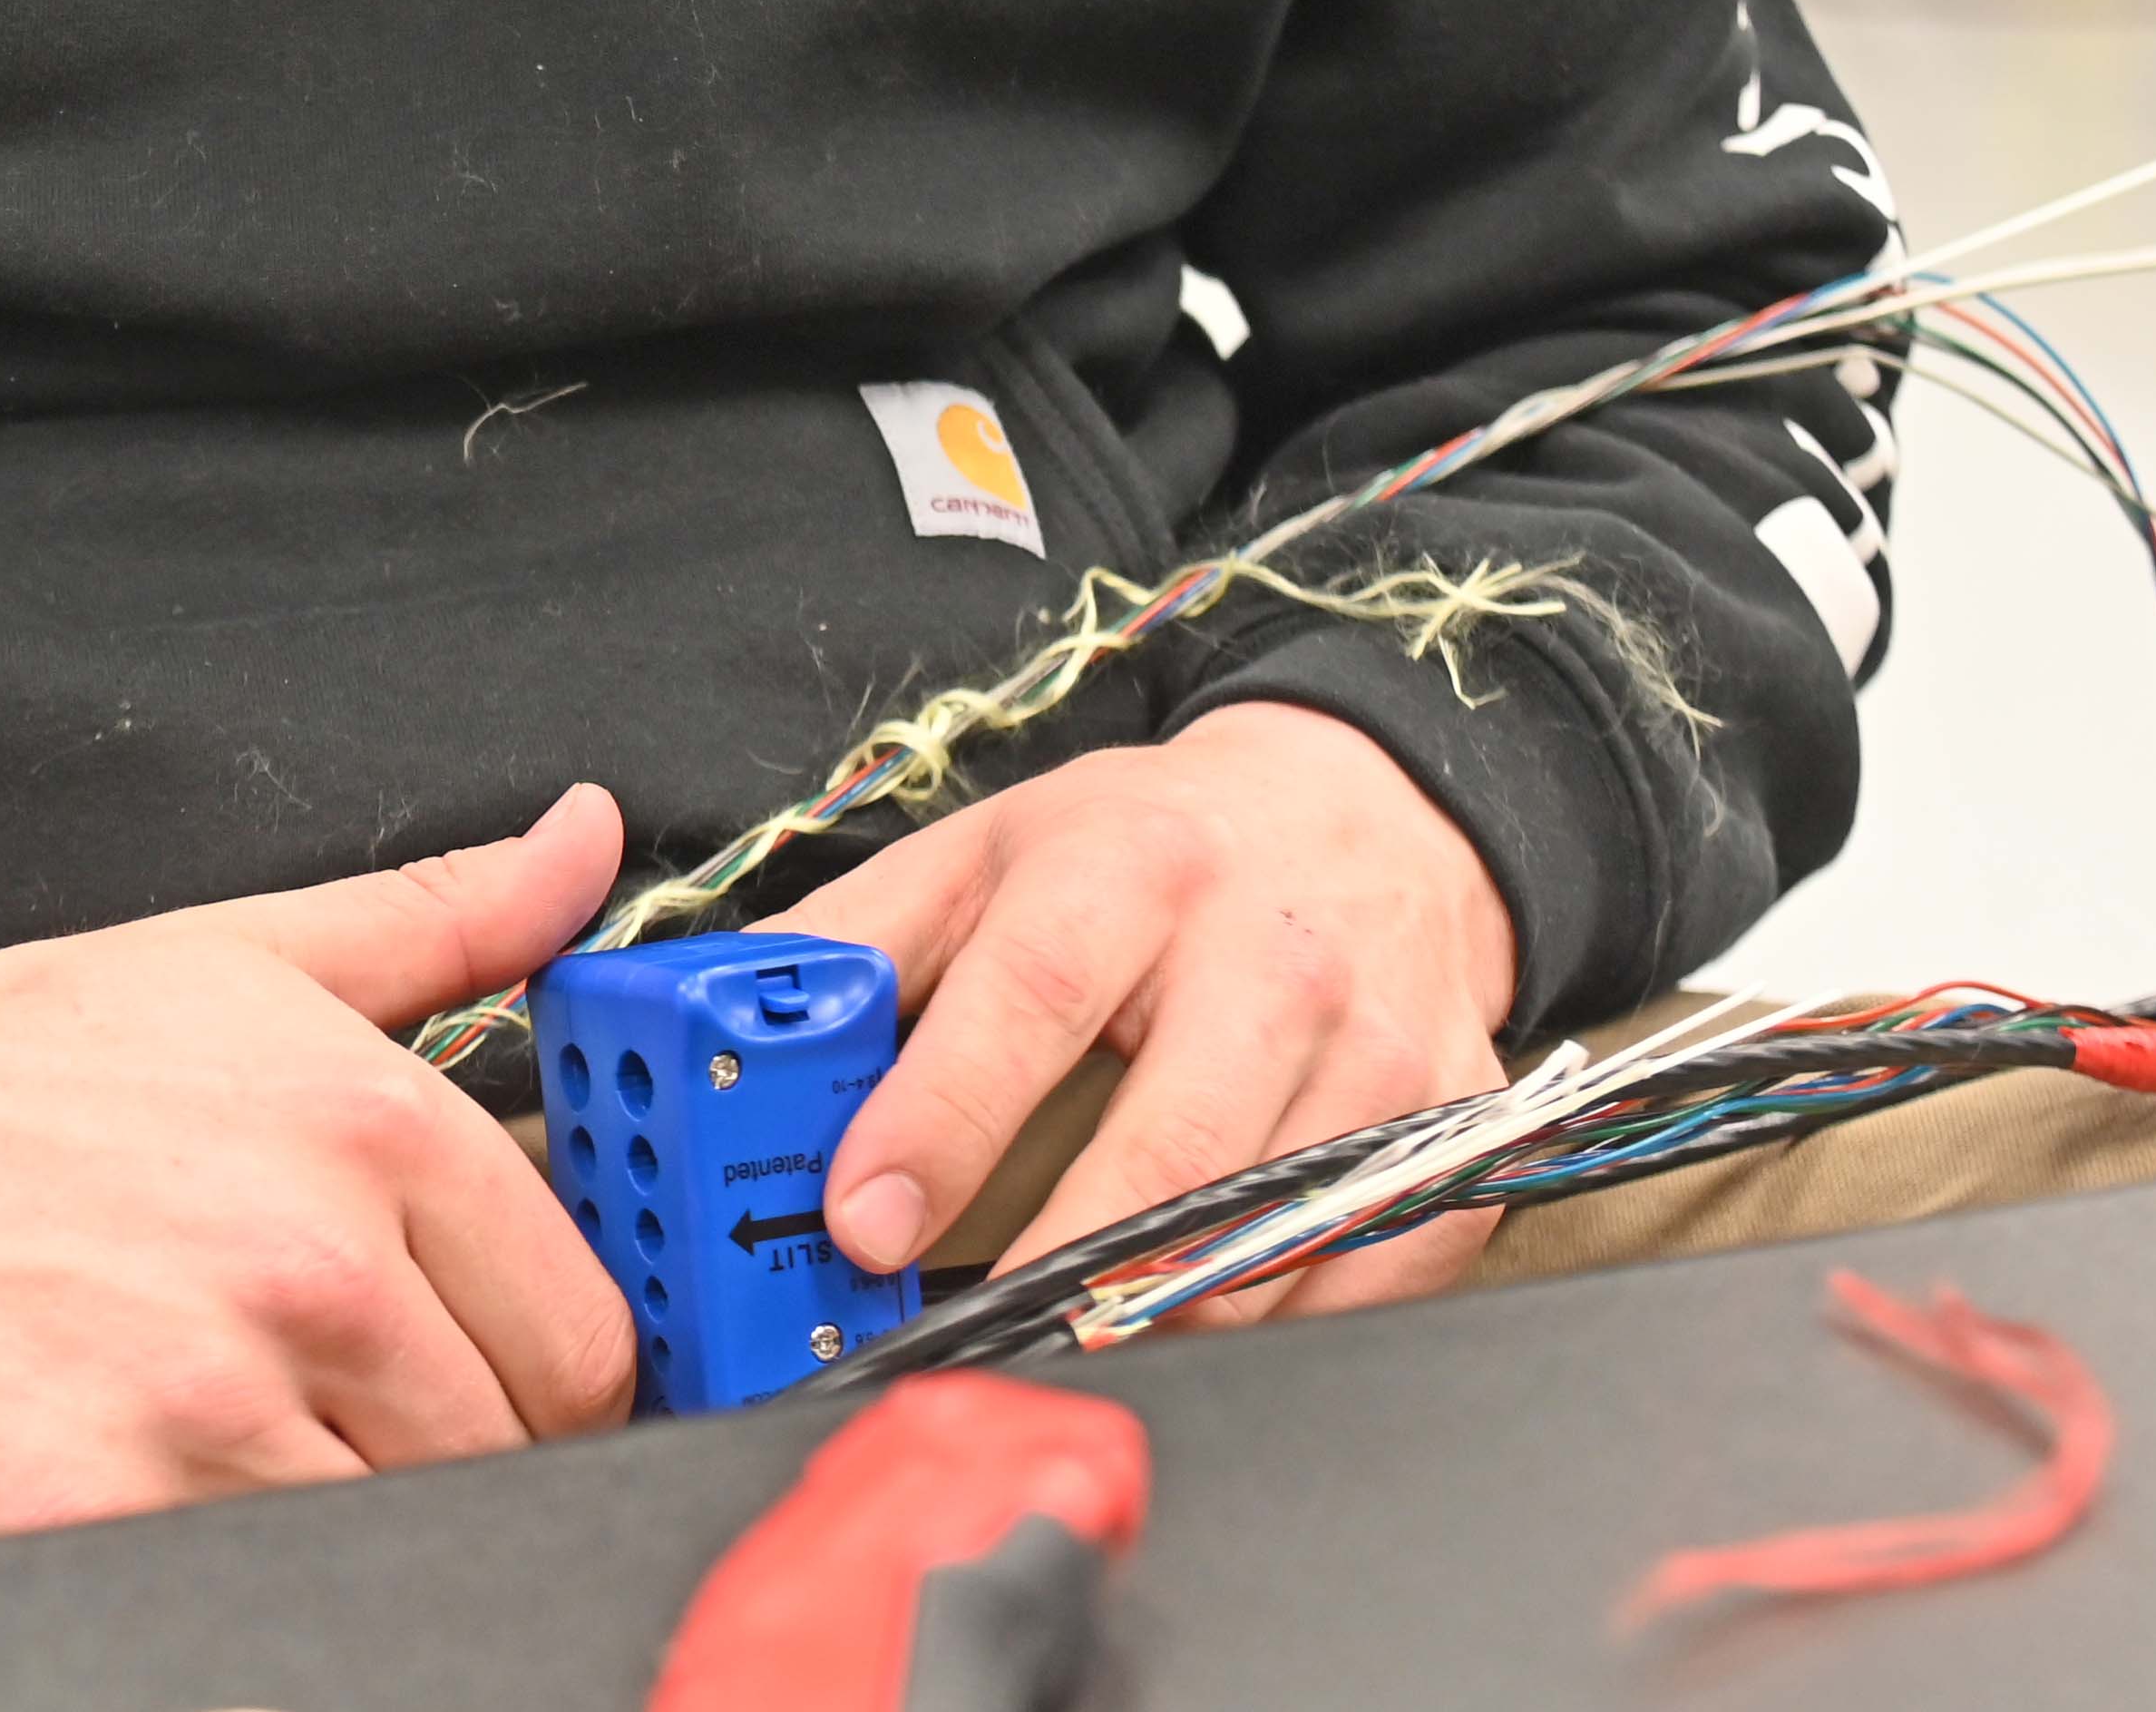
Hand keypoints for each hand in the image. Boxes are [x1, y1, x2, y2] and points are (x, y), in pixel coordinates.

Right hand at [0, 784, 638, 1553]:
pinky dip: (245, 1566)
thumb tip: (589, 842)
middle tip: (347, 1412)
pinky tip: (174, 1490)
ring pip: (394, 1527)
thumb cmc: (4, 1069)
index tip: (503, 1376)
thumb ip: (450, 916)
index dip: (551, 1374)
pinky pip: (264, 1585)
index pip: (580, 1331)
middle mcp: (312, 1258)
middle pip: (502, 1448)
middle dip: (447, 1445)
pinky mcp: (101, 1512)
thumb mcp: (249, 956)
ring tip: (251, 1442)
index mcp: (371, 1124)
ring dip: (347, 1507)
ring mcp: (209, 1397)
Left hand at [794, 702, 1517, 1326]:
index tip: (860, 1221)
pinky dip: (1267, 1321)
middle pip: (1166, 1152)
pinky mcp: (1444, 1123)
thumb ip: (852, 940)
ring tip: (1056, 1340)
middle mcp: (1268, 952)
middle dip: (1052, 1271)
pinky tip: (1193, 1309)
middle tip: (955, 1345)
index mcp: (1134, 867)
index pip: (1028, 997)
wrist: (1367, 809)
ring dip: (1147, 1317)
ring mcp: (1376, 1045)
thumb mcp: (992, 850)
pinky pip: (1353, 1275)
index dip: (939, 1120)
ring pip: (1257, 1241)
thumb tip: (711, 1023)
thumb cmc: (1154, 847)